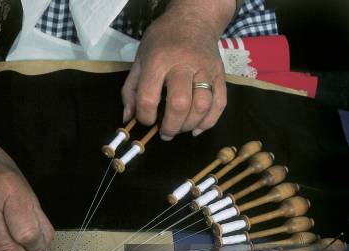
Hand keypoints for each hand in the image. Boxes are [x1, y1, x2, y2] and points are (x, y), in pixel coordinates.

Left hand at [122, 0, 234, 139]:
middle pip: (179, 103)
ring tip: (179, 129)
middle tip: (165, 133)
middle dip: (171, 125)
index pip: (149, 97)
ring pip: (202, 105)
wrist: (194, 19)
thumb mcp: (140, 59)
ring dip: (189, 125)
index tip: (145, 120)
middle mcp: (184, 64)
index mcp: (158, 60)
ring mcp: (205, 69)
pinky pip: (220, 103)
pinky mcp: (220, 74)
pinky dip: (209, 121)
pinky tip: (197, 128)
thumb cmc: (162, 40)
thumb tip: (128, 118)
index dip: (145, 116)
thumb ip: (131, 89)